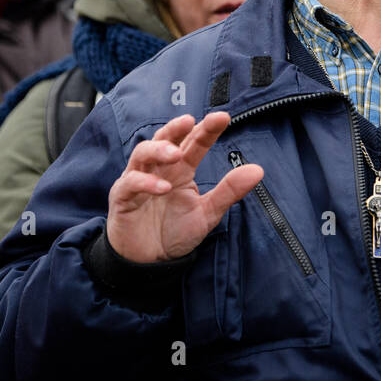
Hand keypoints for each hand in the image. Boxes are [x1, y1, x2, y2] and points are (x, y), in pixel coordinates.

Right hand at [107, 111, 263, 262]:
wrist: (150, 262)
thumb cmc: (175, 232)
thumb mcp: (207, 213)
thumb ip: (229, 191)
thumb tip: (258, 170)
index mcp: (181, 169)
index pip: (194, 142)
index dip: (207, 129)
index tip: (223, 117)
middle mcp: (160, 169)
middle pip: (164, 138)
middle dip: (176, 128)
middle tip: (191, 121)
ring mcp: (139, 180)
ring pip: (142, 153)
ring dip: (159, 150)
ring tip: (176, 155)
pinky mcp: (123, 198)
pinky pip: (130, 183)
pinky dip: (145, 182)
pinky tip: (163, 188)